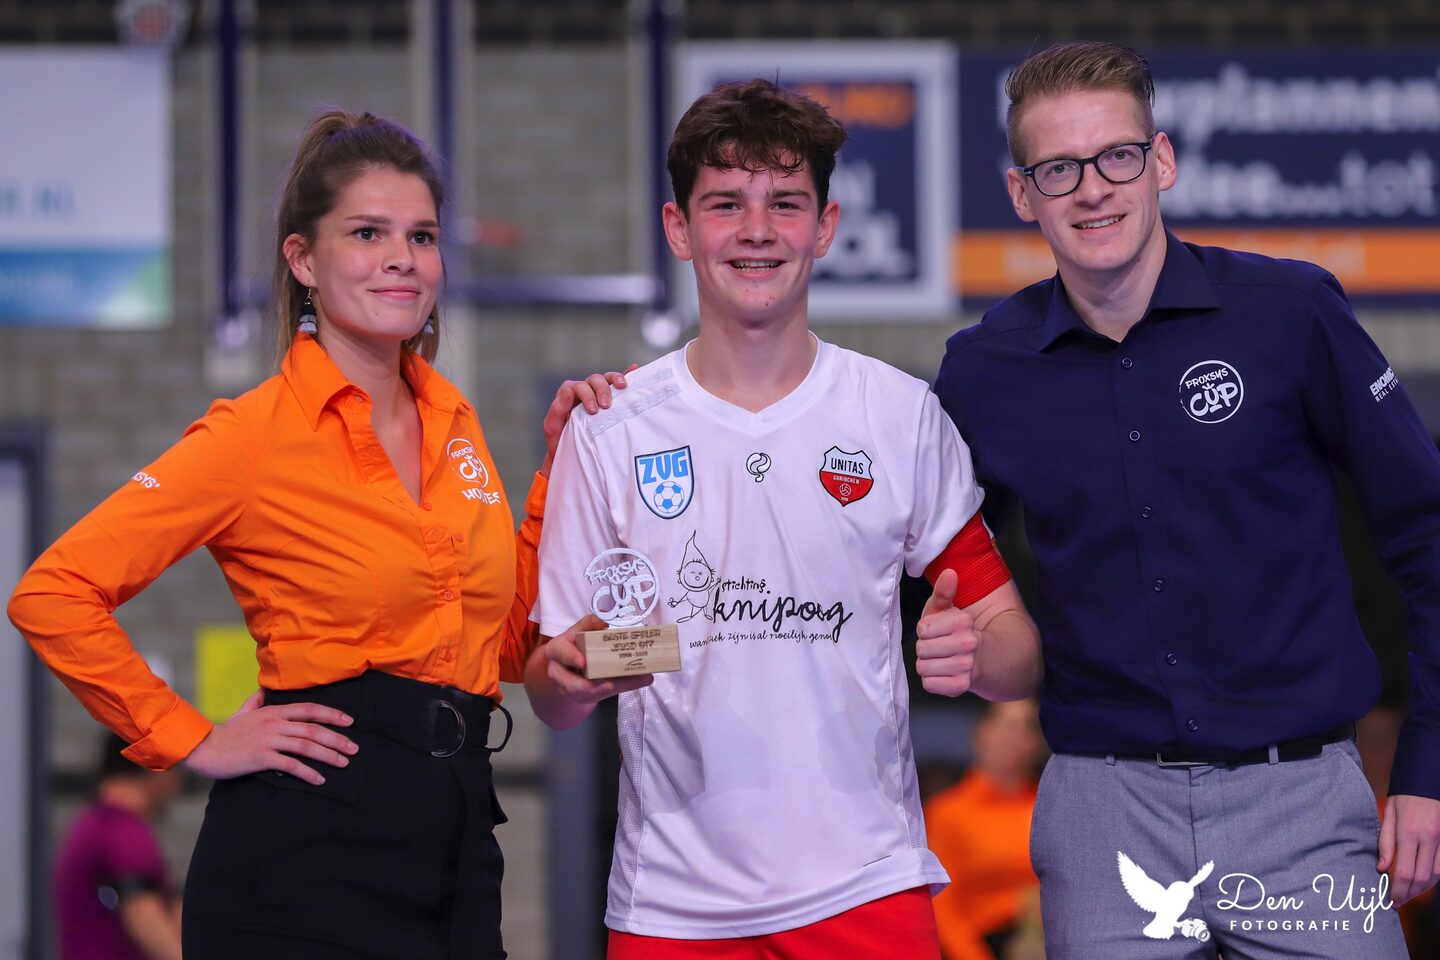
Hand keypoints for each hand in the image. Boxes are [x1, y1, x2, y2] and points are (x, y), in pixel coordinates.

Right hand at [181, 690, 357, 785]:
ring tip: (344, 763)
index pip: (310, 709)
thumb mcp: (243, 712)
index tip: (350, 721)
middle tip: (354, 749)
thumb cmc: (225, 732)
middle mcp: (274, 723)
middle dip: (337, 739)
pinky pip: (290, 765)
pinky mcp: (261, 757)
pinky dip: (307, 772)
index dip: (332, 714)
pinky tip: (320, 779)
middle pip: (313, 729)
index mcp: (273, 711)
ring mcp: (268, 740)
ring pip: (306, 746)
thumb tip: (263, 691)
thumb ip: (256, 701)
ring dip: (328, 755)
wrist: (204, 748)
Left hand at [540, 366, 636, 474]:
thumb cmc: (560, 442)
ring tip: (623, 387)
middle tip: (606, 406)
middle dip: (601, 390)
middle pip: (594, 380)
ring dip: (615, 380)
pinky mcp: (612, 400)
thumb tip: (568, 391)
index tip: (593, 410)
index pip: (577, 386)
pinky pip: (618, 384)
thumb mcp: (553, 428)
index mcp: (568, 397)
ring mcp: (598, 395)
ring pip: (606, 379)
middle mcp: (584, 392)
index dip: (586, 394)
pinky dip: (627, 374)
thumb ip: (557, 409)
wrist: (571, 457)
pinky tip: (635, 369)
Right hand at [545, 614, 654, 705]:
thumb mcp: (579, 631)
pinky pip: (599, 696)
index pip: (561, 652)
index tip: (583, 662)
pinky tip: (633, 682)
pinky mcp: (583, 696)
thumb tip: (604, 622)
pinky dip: (617, 689)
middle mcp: (560, 672)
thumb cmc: (574, 645)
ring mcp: (570, 688)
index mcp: (558, 650)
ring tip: (628, 682)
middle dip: (590, 687)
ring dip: (608, 690)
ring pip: (587, 693)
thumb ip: (590, 624)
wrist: (568, 665)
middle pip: (572, 684)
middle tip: (609, 684)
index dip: (571, 657)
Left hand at [915, 569, 977, 696]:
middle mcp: (968, 644)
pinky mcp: (961, 686)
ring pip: (924, 668)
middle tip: (936, 647)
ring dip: (927, 664)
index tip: (935, 631)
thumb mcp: (947, 610)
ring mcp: (966, 666)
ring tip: (939, 659)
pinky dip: (931, 680)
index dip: (924, 631)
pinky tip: (941, 673)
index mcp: (963, 622)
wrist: (984, 658)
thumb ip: (943, 592)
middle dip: (924, 648)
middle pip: (922, 649)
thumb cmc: (956, 632)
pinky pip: (929, 684)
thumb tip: (949, 573)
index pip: (923, 629)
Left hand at [1378, 793, 1439, 903]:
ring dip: (1423, 889)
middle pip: (1422, 878)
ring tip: (1409, 895)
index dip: (1398, 890)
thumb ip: (1385, 842)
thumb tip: (1382, 867)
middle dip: (1410, 894)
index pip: (1404, 872)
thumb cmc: (1404, 797)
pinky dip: (1434, 879)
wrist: (1427, 782)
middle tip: (1398, 901)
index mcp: (1409, 833)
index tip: (1391, 899)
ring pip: (1436, 875)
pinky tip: (1423, 883)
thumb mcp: (1389, 814)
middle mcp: (1428, 839)